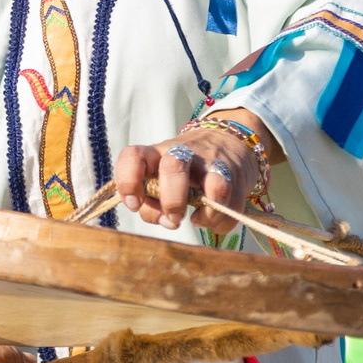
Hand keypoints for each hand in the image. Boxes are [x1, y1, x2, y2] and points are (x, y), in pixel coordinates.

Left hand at [114, 108, 271, 234]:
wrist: (226, 142)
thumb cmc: (183, 172)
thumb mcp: (160, 180)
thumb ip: (152, 203)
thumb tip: (165, 220)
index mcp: (156, 153)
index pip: (133, 156)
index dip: (129, 181)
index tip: (134, 204)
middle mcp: (182, 152)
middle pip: (173, 167)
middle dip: (171, 201)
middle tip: (172, 220)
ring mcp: (211, 161)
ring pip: (214, 183)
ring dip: (205, 211)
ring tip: (195, 220)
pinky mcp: (234, 174)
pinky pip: (230, 203)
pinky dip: (220, 219)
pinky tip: (212, 219)